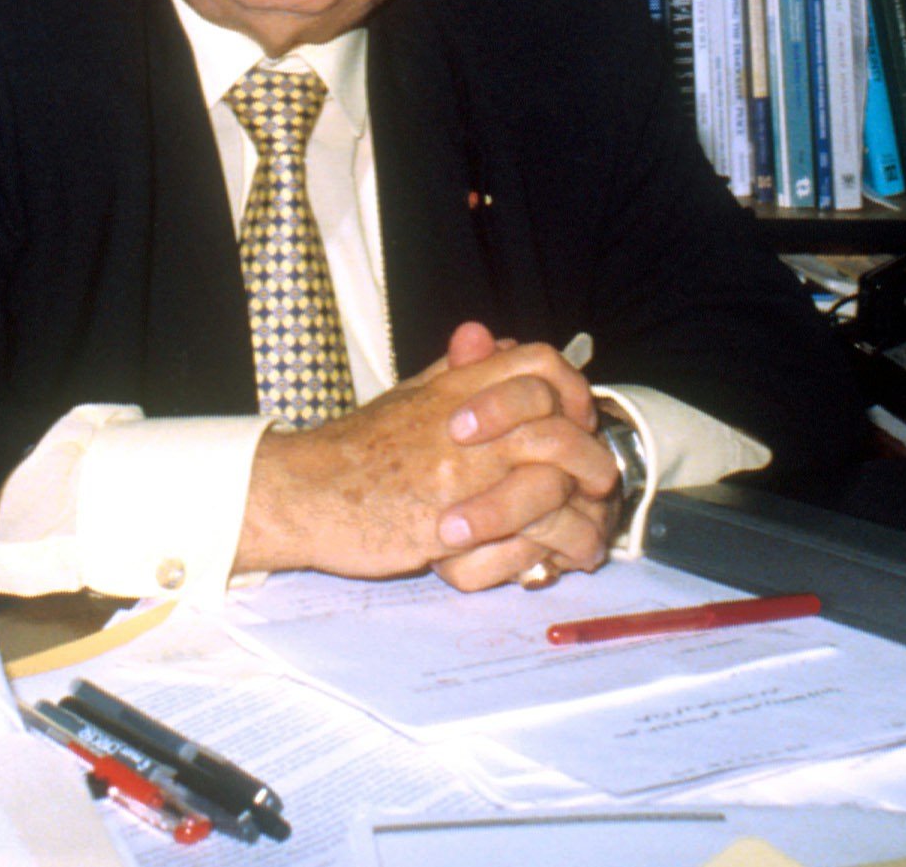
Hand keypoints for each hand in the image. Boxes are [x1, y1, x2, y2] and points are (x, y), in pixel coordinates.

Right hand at [235, 329, 617, 581]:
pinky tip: (553, 563)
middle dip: (592, 459)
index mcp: (457, 387)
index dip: (571, 388)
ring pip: (551, 486)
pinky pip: (521, 537)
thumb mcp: (408, 397)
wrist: (306, 492)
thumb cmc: (356, 449)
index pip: (538, 364)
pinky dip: (548, 551)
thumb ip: (456, 372)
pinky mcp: (450, 525)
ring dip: (582, 518)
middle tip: (600, 484)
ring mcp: (460, 474)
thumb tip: (494, 341)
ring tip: (590, 542)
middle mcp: (465, 424)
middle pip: (559, 426)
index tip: (578, 418)